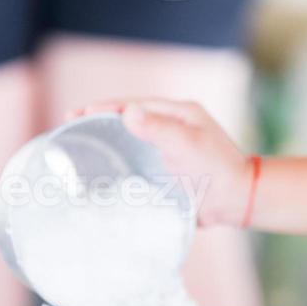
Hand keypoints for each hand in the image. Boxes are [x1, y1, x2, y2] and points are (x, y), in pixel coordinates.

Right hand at [70, 98, 254, 227]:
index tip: (79, 113)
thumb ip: (159, 128)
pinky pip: (137, 160)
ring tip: (78, 145)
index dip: (106, 108)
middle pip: (130, 119)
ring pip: (131, 139)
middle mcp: (173, 127)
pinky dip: (118, 160)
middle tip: (70, 125)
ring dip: (106, 140)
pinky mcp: (167, 169)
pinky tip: (100, 169)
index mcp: (180, 114)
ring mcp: (169, 148)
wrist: (236, 200)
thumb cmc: (216, 169)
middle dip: (100, 121)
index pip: (136, 105)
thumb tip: (128, 112)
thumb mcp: (188, 144)